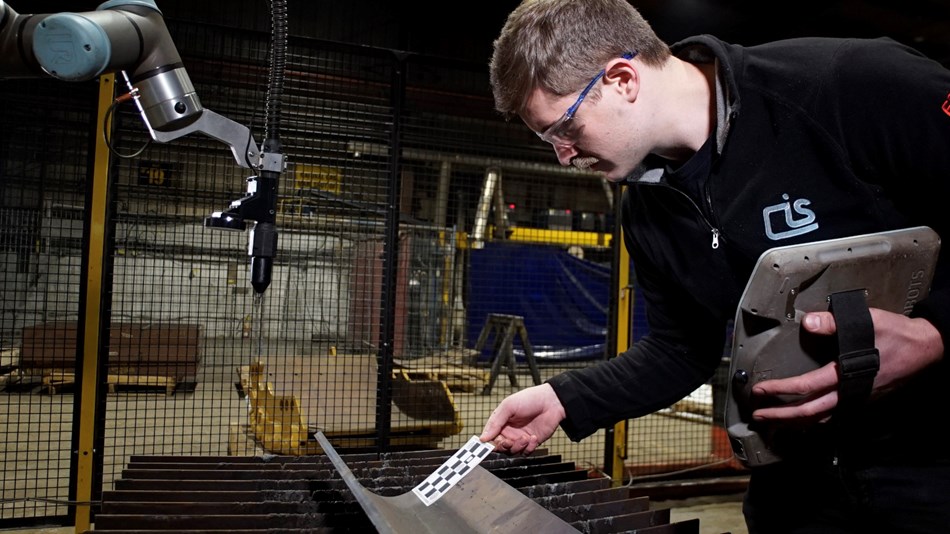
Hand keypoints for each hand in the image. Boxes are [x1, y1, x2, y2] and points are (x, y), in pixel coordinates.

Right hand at [479, 383, 565, 454]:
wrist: (551, 402)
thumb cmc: (529, 399)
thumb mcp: (508, 406)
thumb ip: (495, 422)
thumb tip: (483, 438)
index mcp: (501, 422)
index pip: (491, 437)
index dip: (490, 442)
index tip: (491, 445)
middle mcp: (509, 431)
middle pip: (501, 447)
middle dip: (504, 446)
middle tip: (510, 441)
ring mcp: (520, 437)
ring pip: (513, 451)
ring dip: (518, 446)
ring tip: (525, 437)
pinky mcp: (532, 442)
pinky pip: (526, 452)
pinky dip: (528, 448)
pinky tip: (533, 437)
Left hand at [751, 308, 942, 424]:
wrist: (927, 350)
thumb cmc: (897, 335)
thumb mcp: (868, 322)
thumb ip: (835, 323)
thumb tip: (809, 323)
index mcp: (846, 376)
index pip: (806, 388)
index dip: (780, 390)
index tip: (759, 390)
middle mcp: (850, 394)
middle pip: (809, 413)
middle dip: (781, 416)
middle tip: (757, 416)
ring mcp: (856, 401)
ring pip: (820, 419)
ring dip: (794, 422)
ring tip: (773, 423)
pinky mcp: (861, 401)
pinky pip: (832, 417)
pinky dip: (813, 421)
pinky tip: (803, 421)